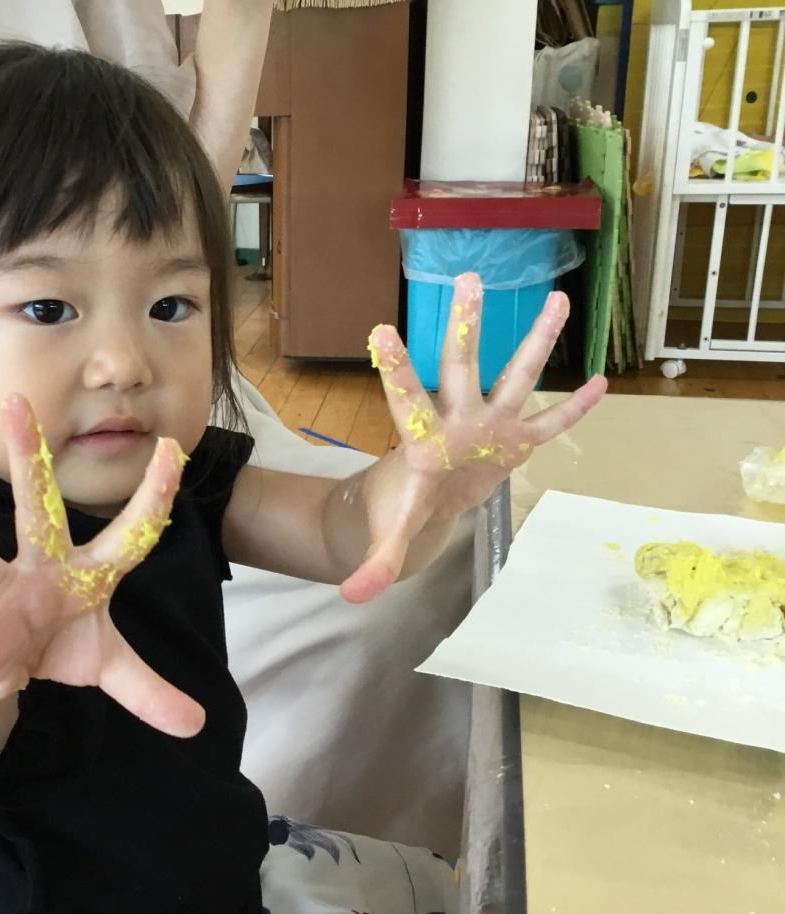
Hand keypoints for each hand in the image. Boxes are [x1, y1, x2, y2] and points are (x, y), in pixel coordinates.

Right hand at [0, 394, 203, 737]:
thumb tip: (196, 724)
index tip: (176, 450)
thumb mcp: (108, 666)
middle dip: (29, 460)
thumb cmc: (57, 643)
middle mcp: (38, 572)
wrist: (3, 670)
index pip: (129, 533)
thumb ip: (149, 689)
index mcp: (85, 573)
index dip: (153, 498)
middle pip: (37, 511)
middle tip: (15, 402)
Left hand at [341, 272, 606, 602]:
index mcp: (423, 440)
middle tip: (468, 278)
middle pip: (461, 367)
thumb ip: (374, 564)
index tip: (379, 330)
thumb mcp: (389, 538)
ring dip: (536, 341)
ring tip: (557, 298)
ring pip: (516, 377)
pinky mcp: (516, 444)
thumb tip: (351, 597)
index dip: (396, 368)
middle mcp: (458, 421)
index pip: (405, 398)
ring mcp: (490, 427)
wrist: (424, 503)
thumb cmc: (402, 507)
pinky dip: (575, 409)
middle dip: (464, 327)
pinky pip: (552, 425)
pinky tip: (602, 382)